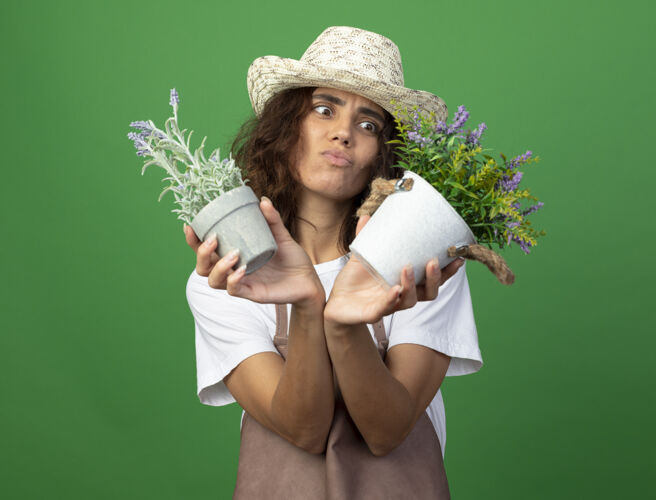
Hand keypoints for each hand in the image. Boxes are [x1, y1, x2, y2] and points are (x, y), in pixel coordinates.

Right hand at [184, 197, 324, 306]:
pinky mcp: (251, 294)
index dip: (193, 240)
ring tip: (233, 254)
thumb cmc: (292, 258)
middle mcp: (233, 270)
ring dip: (218, 267)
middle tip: (213, 239)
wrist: (309, 280)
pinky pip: (233, 290)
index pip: (205, 249)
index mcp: (234, 254)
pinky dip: (233, 280)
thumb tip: (263, 200)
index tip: (190, 225)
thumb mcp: (281, 235)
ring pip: (213, 280)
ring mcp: (241, 283)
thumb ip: (272, 219)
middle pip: (202, 267)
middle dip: (200, 253)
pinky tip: (243, 269)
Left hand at [323, 215, 463, 325]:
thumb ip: (365, 237)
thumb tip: (366, 215)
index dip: (447, 271)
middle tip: (433, 262)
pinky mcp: (373, 314)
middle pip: (429, 293)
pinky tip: (394, 289)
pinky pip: (385, 308)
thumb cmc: (354, 281)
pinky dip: (391, 299)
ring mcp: (389, 305)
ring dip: (411, 285)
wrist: (335, 301)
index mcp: (405, 282)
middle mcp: (401, 295)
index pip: (432, 279)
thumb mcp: (361, 256)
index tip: (458, 257)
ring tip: (407, 268)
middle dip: (435, 279)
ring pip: (409, 301)